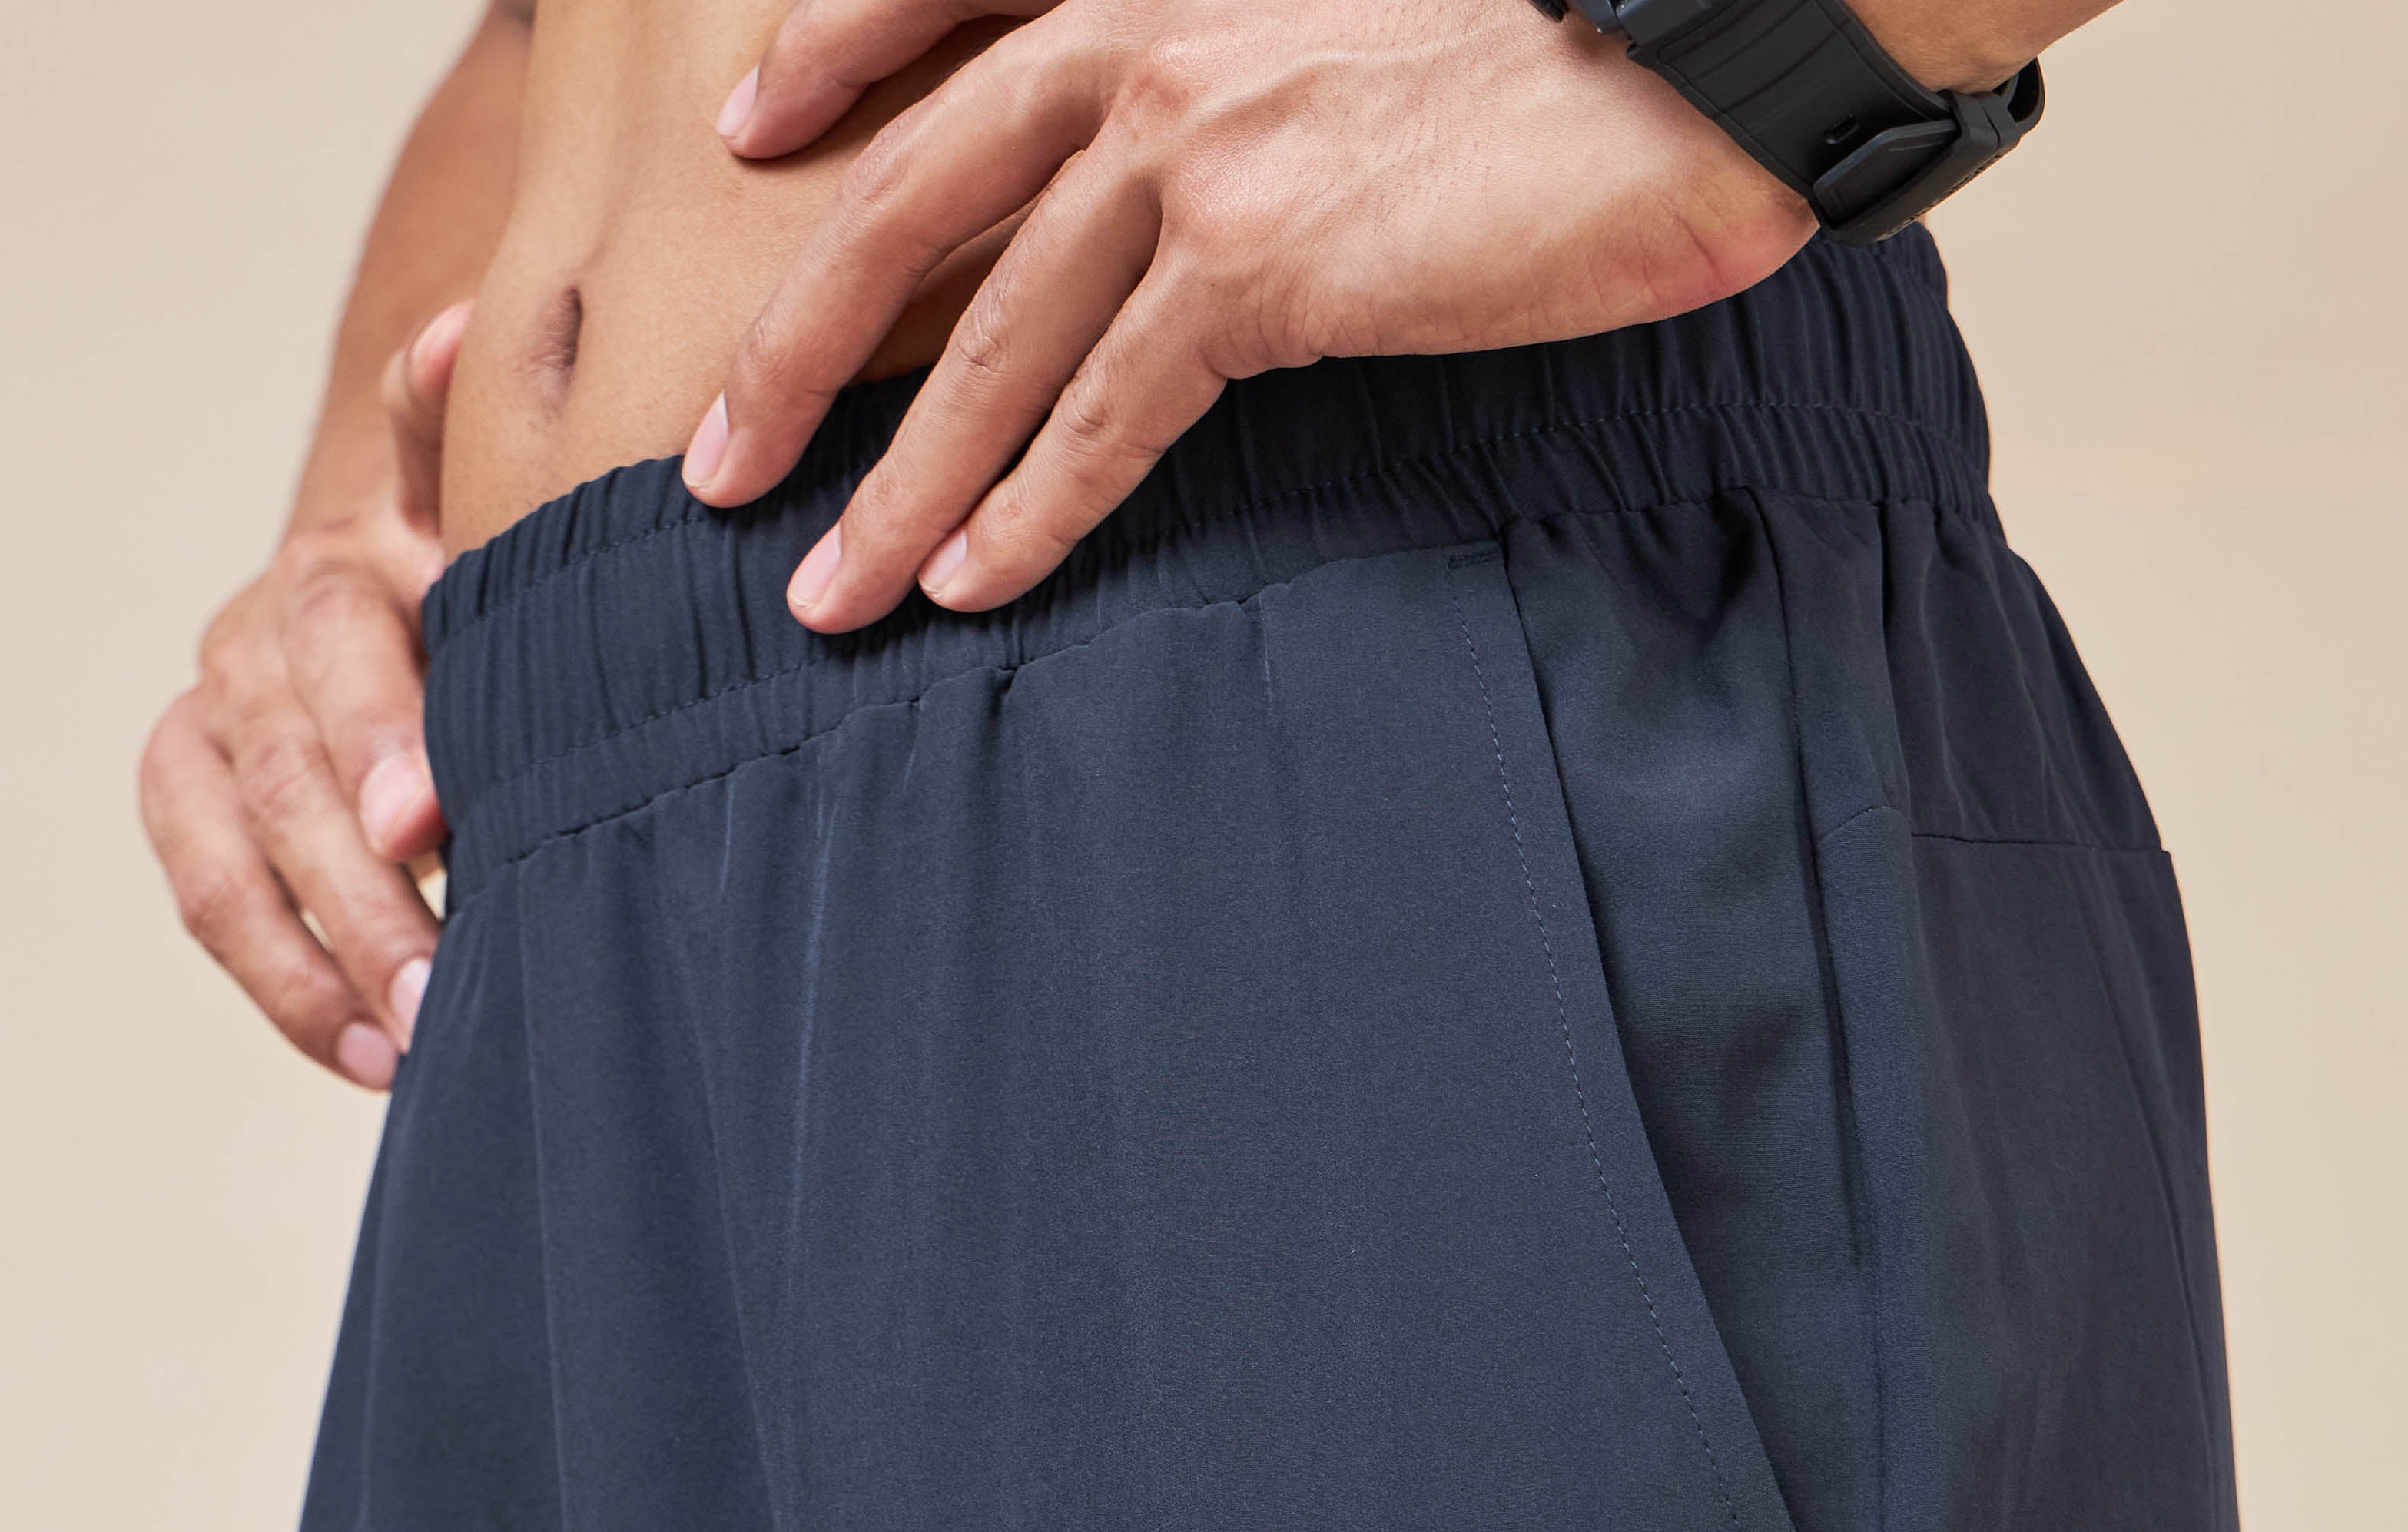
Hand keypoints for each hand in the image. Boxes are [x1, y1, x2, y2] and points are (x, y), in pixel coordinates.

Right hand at [139, 305, 465, 1083]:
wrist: (406, 581)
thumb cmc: (500, 582)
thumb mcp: (509, 522)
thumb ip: (470, 458)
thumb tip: (462, 338)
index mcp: (353, 561)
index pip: (339, 639)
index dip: (375, 732)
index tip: (424, 825)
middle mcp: (263, 635)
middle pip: (284, 767)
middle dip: (357, 888)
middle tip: (434, 988)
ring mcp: (216, 722)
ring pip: (227, 849)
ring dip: (312, 960)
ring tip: (406, 1051)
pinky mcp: (188, 797)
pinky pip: (209, 903)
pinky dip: (285, 990)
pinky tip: (361, 1063)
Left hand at [685, 0, 1807, 628]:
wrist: (1691, 36)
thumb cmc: (1552, 27)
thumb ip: (1241, 37)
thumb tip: (1198, 137)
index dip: (830, 55)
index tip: (748, 129)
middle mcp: (1141, 28)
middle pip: (907, 206)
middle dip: (790, 353)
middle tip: (716, 468)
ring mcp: (1192, 144)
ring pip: (989, 342)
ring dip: (895, 488)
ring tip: (824, 598)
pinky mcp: (1263, 261)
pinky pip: (1109, 410)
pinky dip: (1031, 507)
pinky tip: (971, 587)